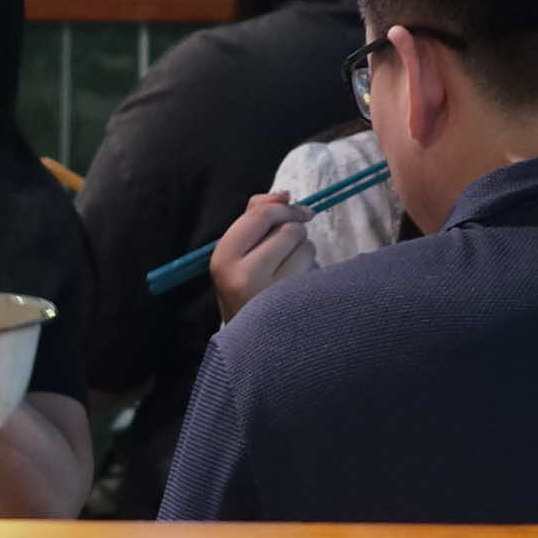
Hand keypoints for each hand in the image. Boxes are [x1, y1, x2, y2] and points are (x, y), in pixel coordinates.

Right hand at [204, 181, 310, 318]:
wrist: (250, 344)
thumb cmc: (246, 289)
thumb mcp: (238, 253)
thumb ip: (255, 217)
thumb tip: (285, 193)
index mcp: (222, 258)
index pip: (258, 216)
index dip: (283, 208)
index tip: (298, 211)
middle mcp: (242, 276)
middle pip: (288, 229)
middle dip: (295, 232)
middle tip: (291, 246)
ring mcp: (270, 293)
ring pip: (306, 247)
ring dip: (305, 254)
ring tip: (291, 273)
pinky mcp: (295, 305)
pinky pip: (316, 269)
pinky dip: (313, 272)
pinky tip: (300, 287)